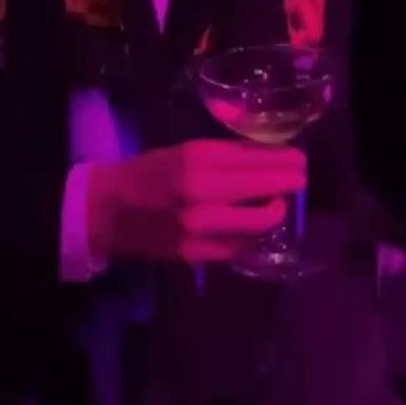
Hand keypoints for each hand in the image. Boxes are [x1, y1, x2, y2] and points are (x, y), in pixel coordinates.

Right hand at [86, 141, 305, 265]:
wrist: (105, 211)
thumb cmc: (147, 173)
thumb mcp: (184, 151)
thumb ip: (224, 155)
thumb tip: (267, 155)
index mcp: (197, 159)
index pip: (256, 158)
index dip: (283, 160)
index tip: (300, 159)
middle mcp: (202, 192)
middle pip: (263, 188)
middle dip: (288, 183)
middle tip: (300, 180)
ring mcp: (199, 226)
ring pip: (257, 223)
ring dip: (274, 212)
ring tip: (279, 205)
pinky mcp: (194, 253)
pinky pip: (238, 247)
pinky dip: (252, 237)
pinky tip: (256, 228)